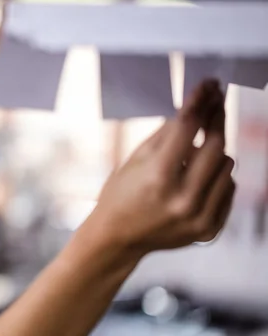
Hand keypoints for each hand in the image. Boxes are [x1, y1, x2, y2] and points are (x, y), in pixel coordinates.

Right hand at [87, 79, 235, 254]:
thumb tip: (196, 106)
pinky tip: (197, 180)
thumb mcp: (134, 160)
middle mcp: (182, 199)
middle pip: (216, 145)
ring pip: (228, 166)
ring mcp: (198, 217)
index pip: (187, 128)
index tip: (209, 85)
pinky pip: (230, 189)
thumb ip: (167, 134)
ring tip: (193, 158)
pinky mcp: (208, 229)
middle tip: (215, 104)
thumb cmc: (120, 196)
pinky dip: (218, 178)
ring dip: (215, 153)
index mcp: (157, 177)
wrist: (117, 239)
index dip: (199, 101)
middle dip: (216, 120)